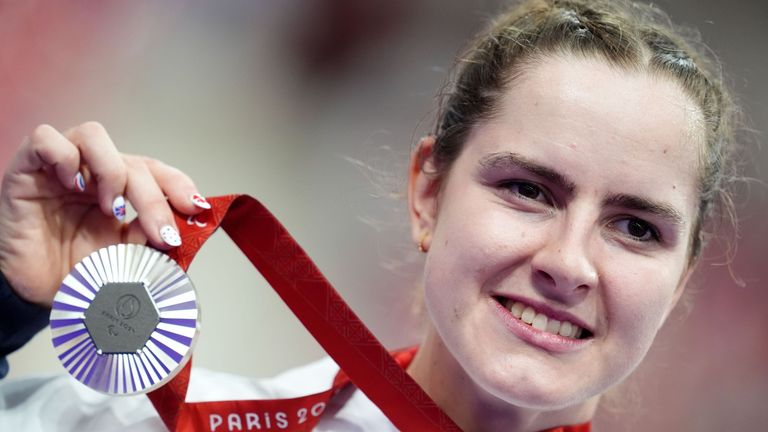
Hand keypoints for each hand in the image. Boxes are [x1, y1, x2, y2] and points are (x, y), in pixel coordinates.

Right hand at [0, 122, 209, 306]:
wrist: (29, 294)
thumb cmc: (73, 273)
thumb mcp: (124, 259)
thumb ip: (148, 241)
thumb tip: (176, 229)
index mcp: (120, 191)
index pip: (155, 171)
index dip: (178, 185)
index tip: (196, 209)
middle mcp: (92, 174)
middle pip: (132, 162)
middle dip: (154, 198)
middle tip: (161, 233)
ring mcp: (59, 168)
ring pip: (94, 135)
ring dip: (113, 171)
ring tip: (112, 210)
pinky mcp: (26, 169)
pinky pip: (46, 139)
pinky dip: (64, 156)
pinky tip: (74, 187)